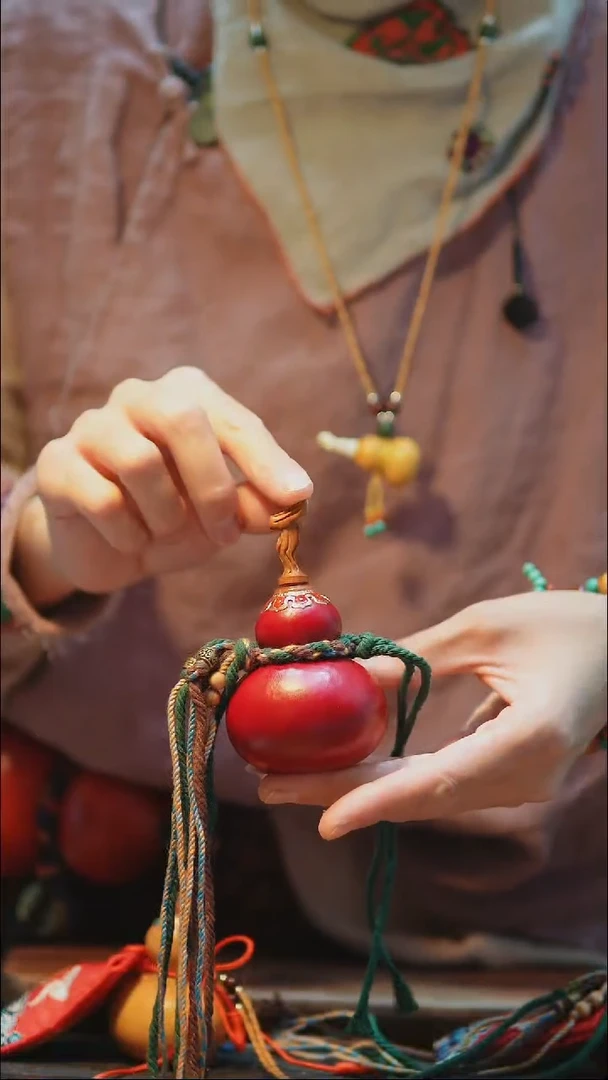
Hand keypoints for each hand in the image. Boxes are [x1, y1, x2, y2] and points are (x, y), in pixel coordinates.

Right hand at [14, 367, 311, 603]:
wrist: (104, 548)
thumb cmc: (171, 516)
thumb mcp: (220, 517)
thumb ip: (253, 505)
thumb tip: (292, 500)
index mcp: (185, 396)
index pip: (232, 419)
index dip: (265, 458)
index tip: (296, 495)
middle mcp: (136, 397)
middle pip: (180, 418)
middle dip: (212, 484)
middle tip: (224, 534)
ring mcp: (91, 426)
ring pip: (139, 461)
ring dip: (166, 516)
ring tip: (165, 534)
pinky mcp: (57, 463)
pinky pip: (101, 498)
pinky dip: (128, 533)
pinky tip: (130, 539)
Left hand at [259, 590, 606, 837]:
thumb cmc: (565, 624)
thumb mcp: (485, 626)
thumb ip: (416, 658)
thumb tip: (345, 678)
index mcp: (531, 739)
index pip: (441, 782)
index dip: (379, 802)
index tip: (324, 820)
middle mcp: (527, 778)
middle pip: (422, 796)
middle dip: (344, 794)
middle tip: (270, 787)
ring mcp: (522, 785)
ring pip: (428, 797)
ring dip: (360, 788)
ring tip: (288, 780)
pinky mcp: (511, 778)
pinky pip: (443, 785)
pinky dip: (392, 779)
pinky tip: (344, 771)